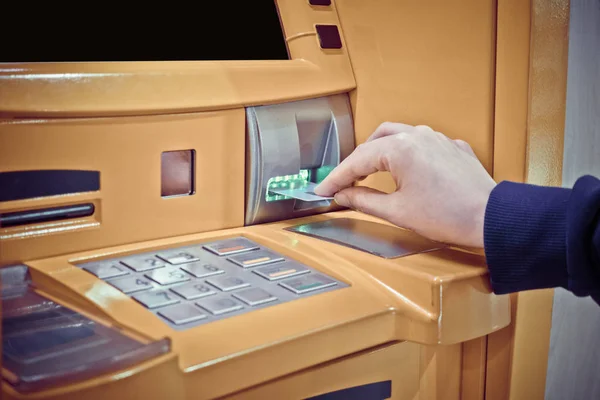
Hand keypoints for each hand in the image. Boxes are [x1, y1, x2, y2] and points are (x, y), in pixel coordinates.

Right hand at [314, 123, 496, 247]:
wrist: (491, 218)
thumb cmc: (449, 215)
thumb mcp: (397, 212)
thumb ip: (363, 200)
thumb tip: (343, 196)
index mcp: (400, 149)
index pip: (357, 161)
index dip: (336, 178)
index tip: (324, 189)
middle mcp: (417, 135)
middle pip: (375, 141)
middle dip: (357, 160)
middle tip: (345, 182)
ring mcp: (437, 138)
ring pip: (399, 135)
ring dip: (380, 151)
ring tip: (371, 171)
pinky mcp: (453, 146)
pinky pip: (422, 142)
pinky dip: (406, 152)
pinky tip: (405, 169)